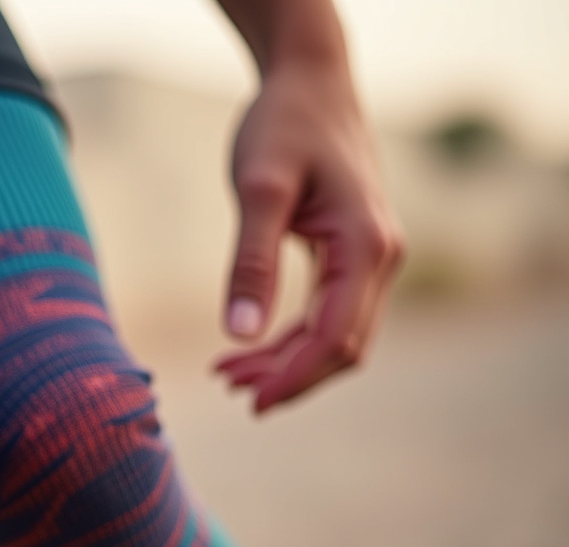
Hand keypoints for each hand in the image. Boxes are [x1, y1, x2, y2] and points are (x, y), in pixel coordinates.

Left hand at [214, 64, 404, 413]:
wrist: (309, 84)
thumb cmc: (283, 126)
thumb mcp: (258, 188)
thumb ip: (251, 261)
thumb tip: (241, 335)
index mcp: (366, 245)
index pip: (336, 337)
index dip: (294, 377)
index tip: (250, 401)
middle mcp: (381, 257)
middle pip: (342, 346)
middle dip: (288, 376)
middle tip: (227, 387)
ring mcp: (371, 258)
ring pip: (337, 334)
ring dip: (287, 361)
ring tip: (228, 374)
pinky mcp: (351, 255)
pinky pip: (328, 313)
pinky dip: (291, 336)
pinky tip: (250, 346)